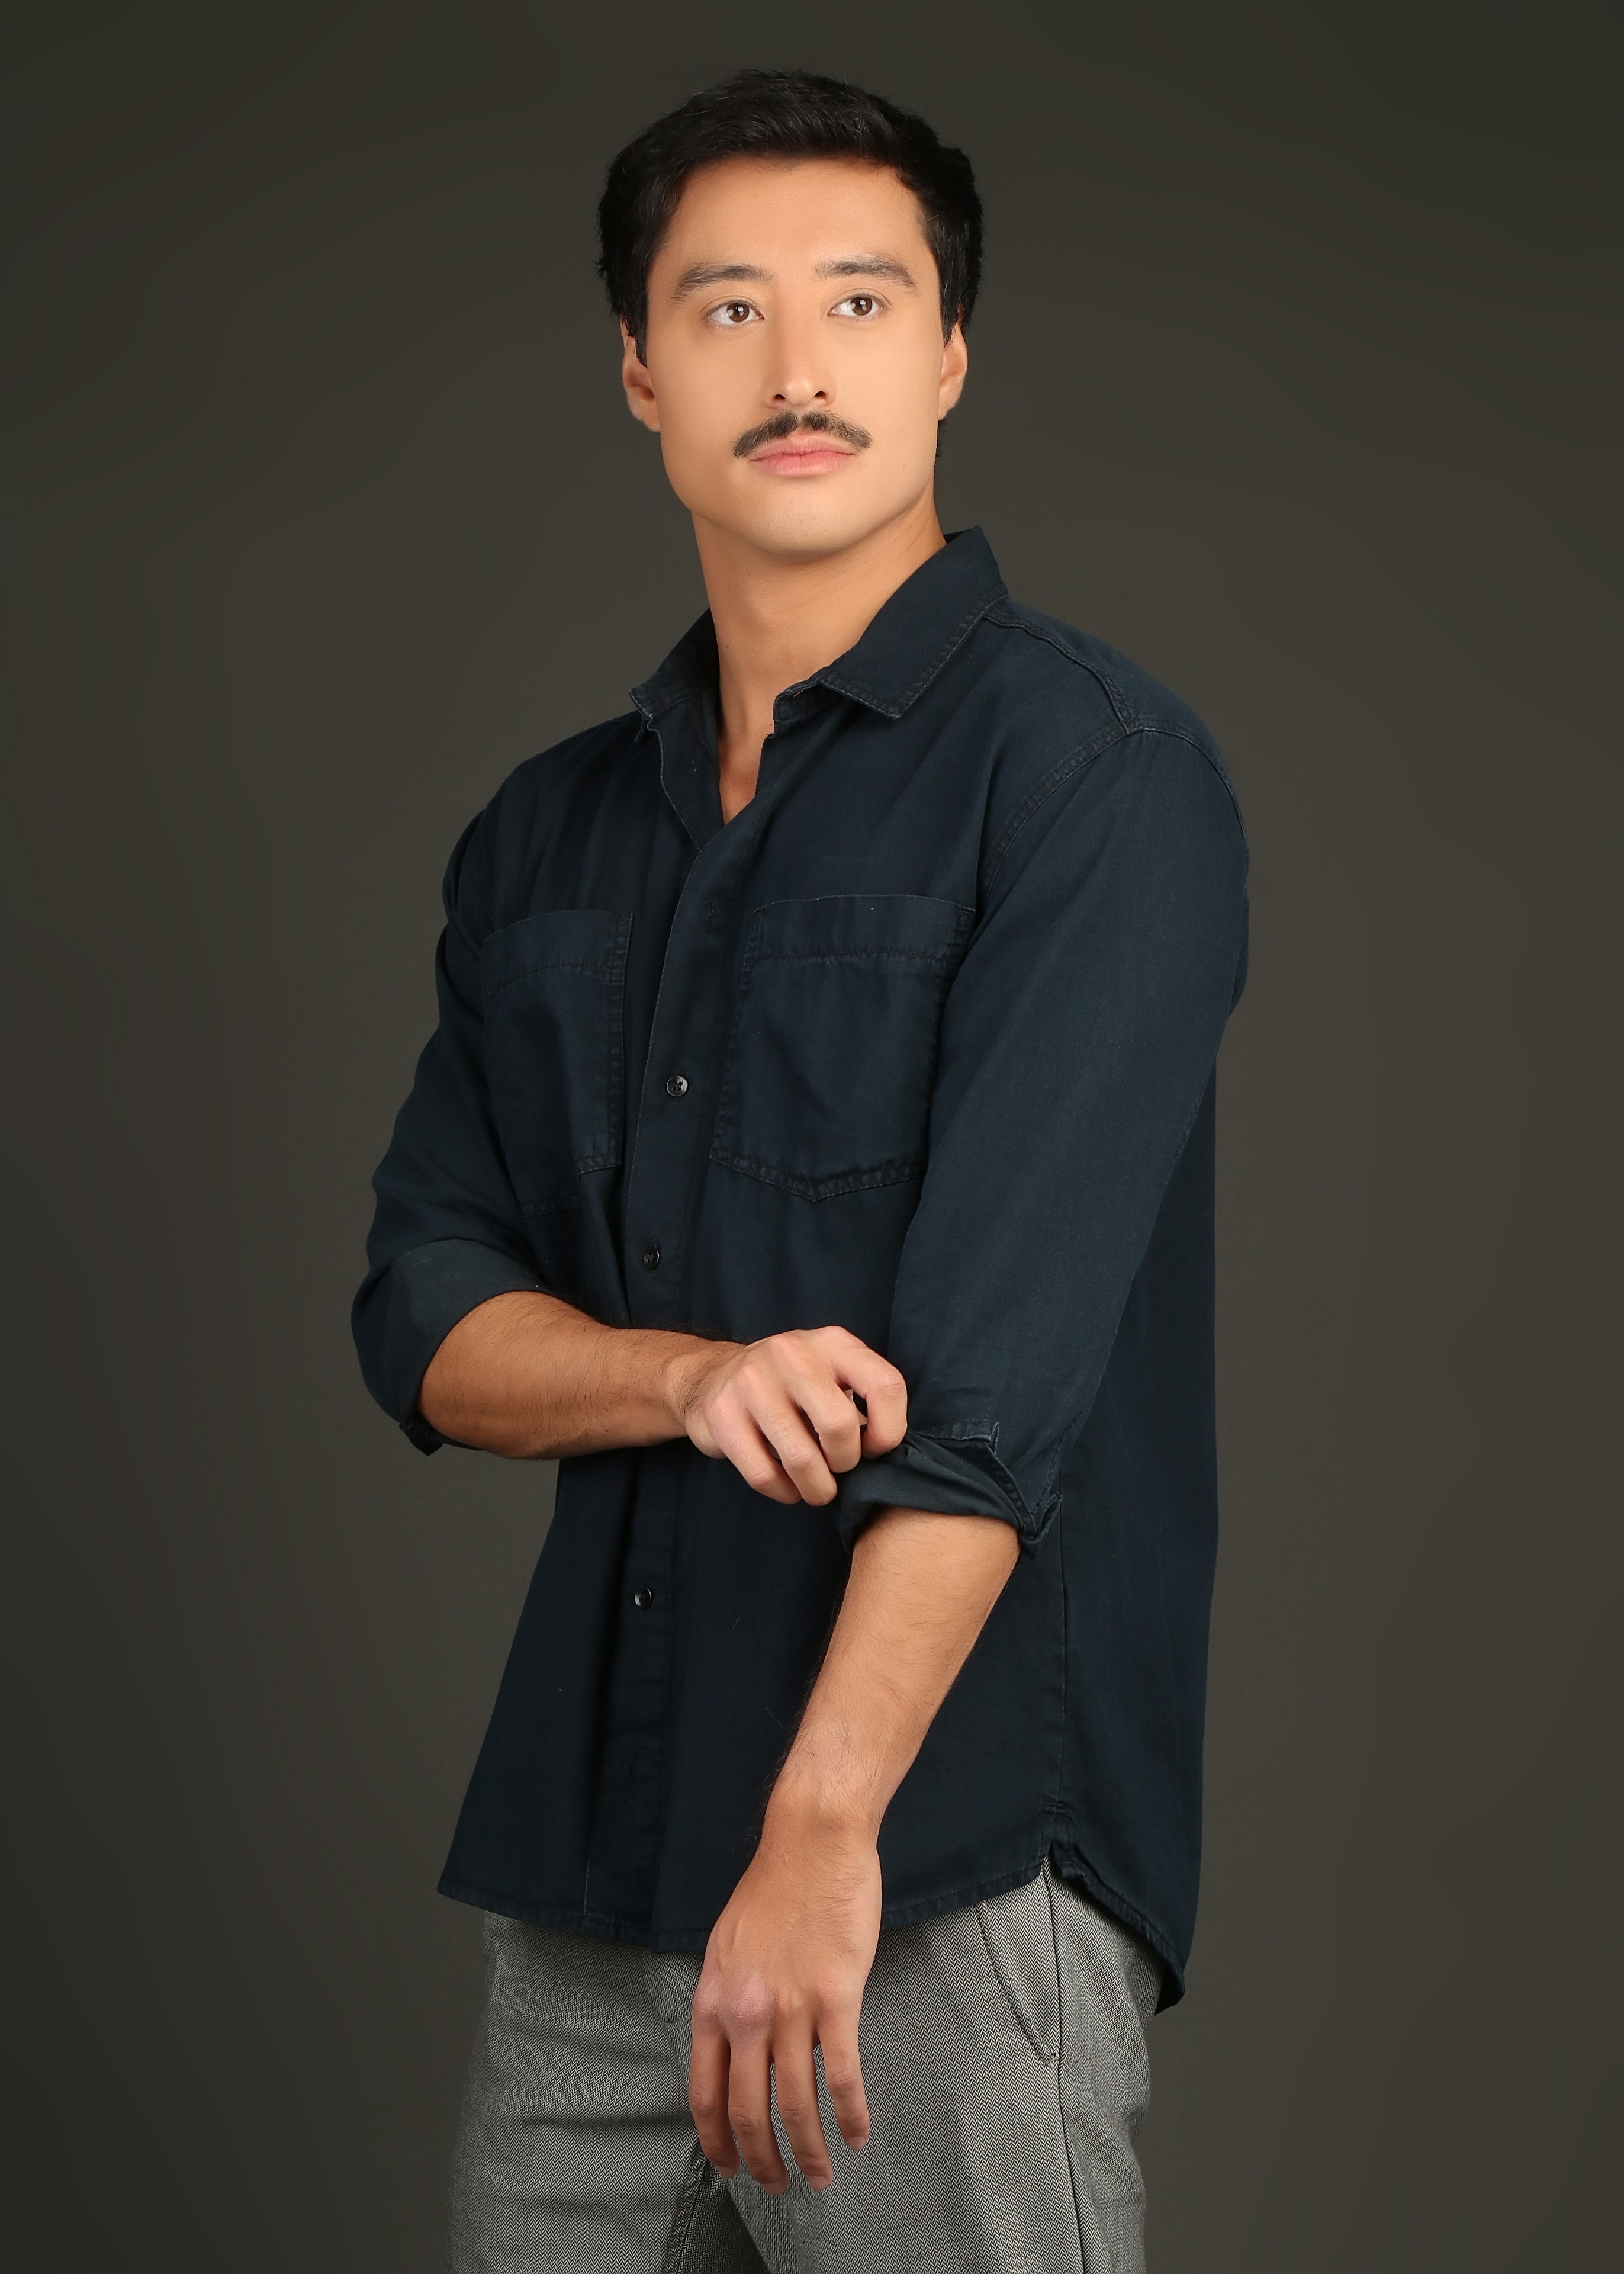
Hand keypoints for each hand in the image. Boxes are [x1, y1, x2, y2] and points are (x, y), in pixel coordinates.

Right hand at [669, 1327, 906, 1504]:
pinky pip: (764, 1474)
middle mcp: (791, 1353)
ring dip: (817, 1488)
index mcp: (832, 1342)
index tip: (873, 1448)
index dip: (890, 1431)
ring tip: (817, 1488)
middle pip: (839, 1426)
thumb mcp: (831, 1372)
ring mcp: (752, 1381)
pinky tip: (787, 1487)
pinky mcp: (722, 1413)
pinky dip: (784, 1493)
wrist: (714, 1377)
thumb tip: (887, 1453)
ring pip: (801, 1458)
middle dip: (845, 1463)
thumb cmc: (790, 1385)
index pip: (885, 1385)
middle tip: (838, 1468)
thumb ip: (862, 1397)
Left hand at [688, 1797, 880, 2191]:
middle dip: (762, 2161)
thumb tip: (742, 2052)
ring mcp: (792, 2008)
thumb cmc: (773, 1888)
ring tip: (822, 2177)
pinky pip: (843, 2076)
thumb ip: (730, 2002)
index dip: (716, 2141)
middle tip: (777, 2186)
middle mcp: (746, 2013)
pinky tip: (858, 2135)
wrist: (812, 1842)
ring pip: (795, 2105)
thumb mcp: (728, 1947)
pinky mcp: (837, 1998)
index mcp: (713, 2001)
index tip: (729, 2168)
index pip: (704, 2092)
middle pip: (747, 2111)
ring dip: (809, 2152)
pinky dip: (851, 2116)